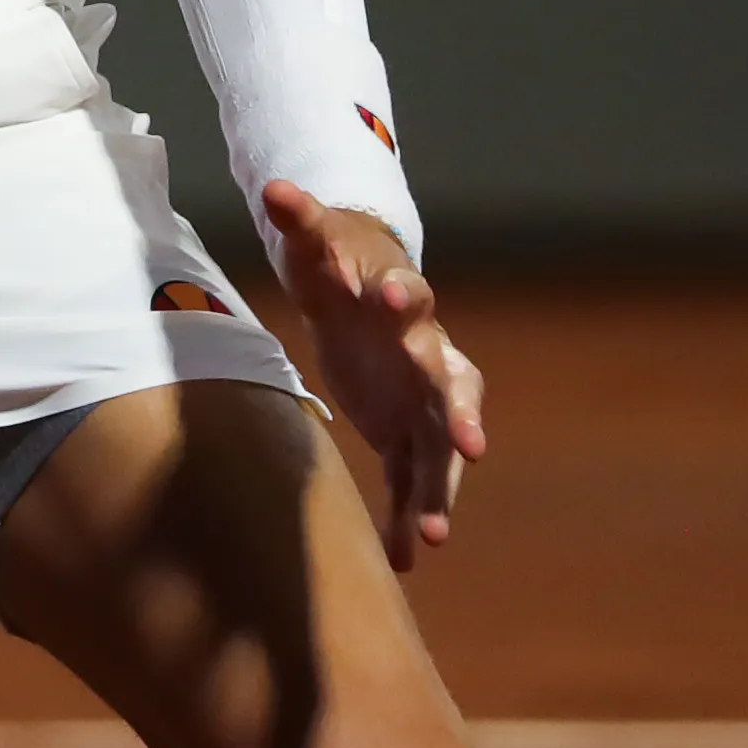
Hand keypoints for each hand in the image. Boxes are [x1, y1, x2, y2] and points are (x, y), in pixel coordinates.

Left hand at [262, 179, 487, 569]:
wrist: (356, 296)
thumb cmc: (337, 266)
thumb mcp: (315, 244)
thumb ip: (301, 220)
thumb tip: (274, 188)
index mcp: (405, 304)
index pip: (414, 300)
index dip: (405, 300)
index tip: (393, 300)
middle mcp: (428, 356)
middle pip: (453, 387)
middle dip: (461, 415)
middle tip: (473, 444)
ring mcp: (422, 401)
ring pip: (440, 450)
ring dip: (440, 489)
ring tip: (433, 535)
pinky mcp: (405, 433)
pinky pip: (411, 480)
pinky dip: (407, 516)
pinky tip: (402, 559)